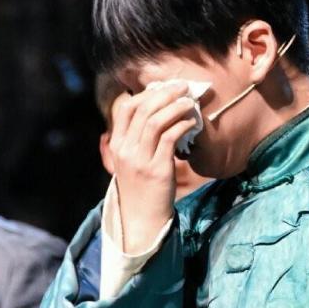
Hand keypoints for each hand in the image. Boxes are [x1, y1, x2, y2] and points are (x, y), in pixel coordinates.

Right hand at [108, 82, 198, 252]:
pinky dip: (181, 125)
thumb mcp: (131, 162)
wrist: (142, 220)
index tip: (164, 87)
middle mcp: (125, 150)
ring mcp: (139, 160)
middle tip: (183, 87)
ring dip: (175, 106)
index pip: (126, 108)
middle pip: (142, 110)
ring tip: (190, 101)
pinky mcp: (156, 170)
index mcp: (116, 145)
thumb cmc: (141, 188)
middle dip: (164, 93)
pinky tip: (191, 122)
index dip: (145, 93)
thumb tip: (157, 112)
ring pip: (155, 121)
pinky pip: (169, 139)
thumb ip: (137, 139)